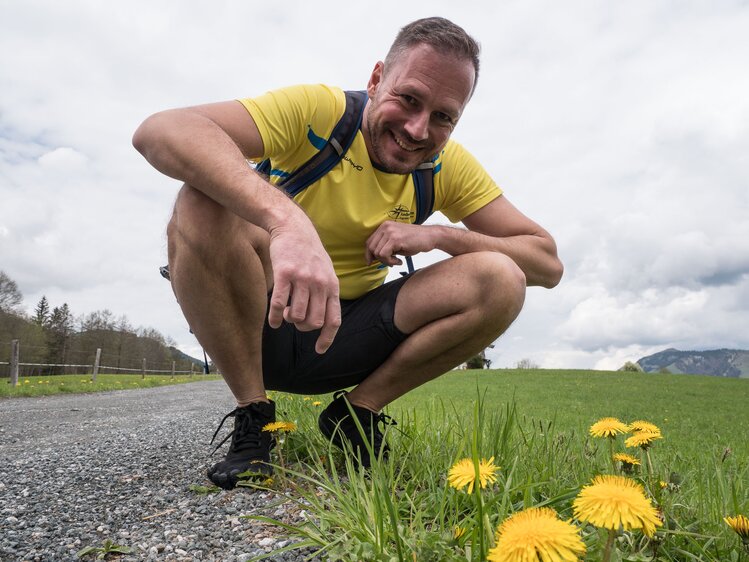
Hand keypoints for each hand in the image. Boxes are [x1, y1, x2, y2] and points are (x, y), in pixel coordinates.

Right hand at [267, 219, 340, 353]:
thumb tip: (320, 321)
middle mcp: (319, 283)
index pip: (333, 319)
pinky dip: (274, 318)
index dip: (327, 338)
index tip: (318, 350)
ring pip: (296, 316)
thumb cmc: (309, 253)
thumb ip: (326, 294)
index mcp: (332, 285)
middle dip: (303, 328)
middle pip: (313, 322)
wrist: (293, 227)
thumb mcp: (327, 271)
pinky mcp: (284, 274)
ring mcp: (302, 279)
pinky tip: (272, 321)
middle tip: (295, 320)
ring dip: (289, 321)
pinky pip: (278, 304)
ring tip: (285, 314)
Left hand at [365, 221, 435, 266]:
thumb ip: (384, 246)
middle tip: (390, 262)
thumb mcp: (396, 242)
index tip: (371, 262)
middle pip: (371, 248)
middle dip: (379, 259)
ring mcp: (390, 232)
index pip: (369, 242)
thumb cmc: (415, 241)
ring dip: (386, 261)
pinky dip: (390, 261)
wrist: (430, 237)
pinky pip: (384, 255)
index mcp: (384, 226)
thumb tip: (373, 258)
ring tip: (396, 261)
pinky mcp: (395, 239)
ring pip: (377, 253)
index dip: (369, 254)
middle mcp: (385, 227)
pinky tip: (399, 261)